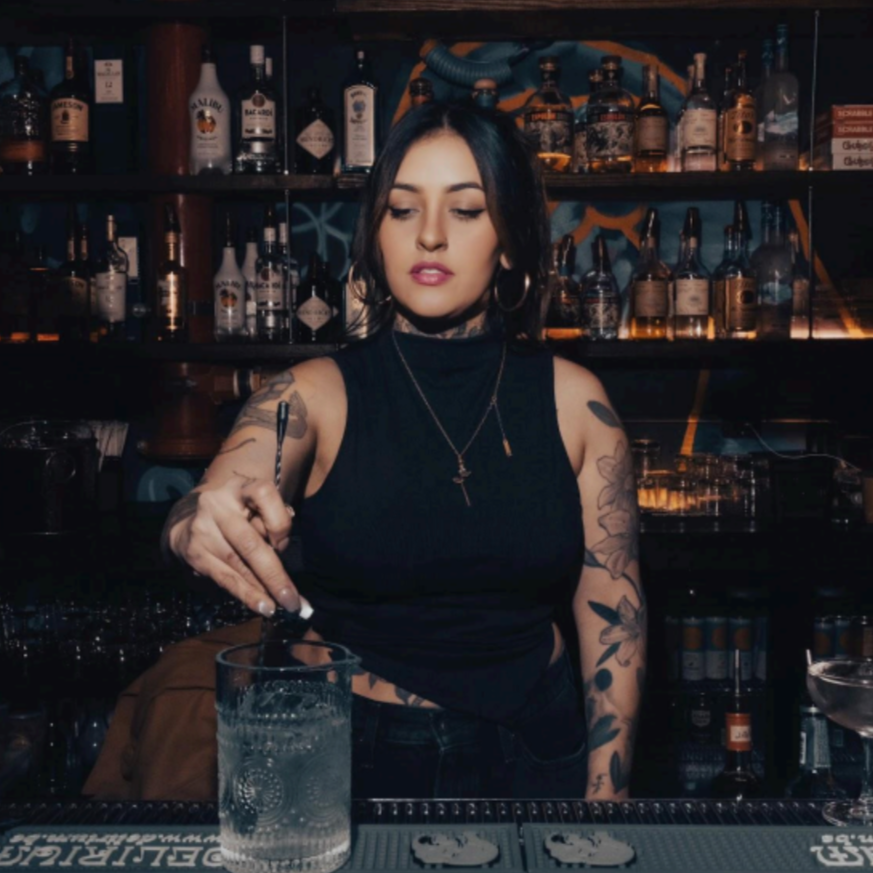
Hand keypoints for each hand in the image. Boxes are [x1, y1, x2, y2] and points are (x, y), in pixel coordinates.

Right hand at [168, 473, 308, 617]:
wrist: (188, 521)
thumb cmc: (236, 514)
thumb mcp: (254, 506)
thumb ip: (270, 521)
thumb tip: (282, 552)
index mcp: (239, 487)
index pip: (263, 493)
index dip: (279, 522)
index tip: (283, 543)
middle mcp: (217, 505)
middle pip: (250, 543)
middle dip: (275, 575)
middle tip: (292, 599)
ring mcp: (202, 530)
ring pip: (238, 565)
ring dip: (262, 591)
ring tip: (281, 607)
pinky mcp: (195, 553)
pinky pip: (225, 578)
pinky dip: (246, 594)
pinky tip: (261, 606)